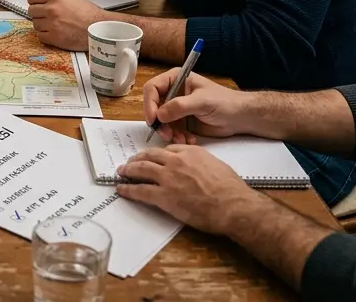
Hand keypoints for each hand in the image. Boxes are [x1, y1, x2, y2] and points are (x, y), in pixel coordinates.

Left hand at [27, 0, 100, 50]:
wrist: (100, 28)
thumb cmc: (89, 13)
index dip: (34, 1)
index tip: (37, 4)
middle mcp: (52, 10)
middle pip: (31, 11)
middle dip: (37, 14)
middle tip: (46, 17)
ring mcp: (52, 24)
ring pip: (35, 24)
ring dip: (42, 25)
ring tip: (54, 26)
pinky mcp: (54, 38)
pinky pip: (40, 36)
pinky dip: (45, 35)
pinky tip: (54, 33)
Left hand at [116, 146, 260, 234]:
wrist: (233, 205)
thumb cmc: (230, 189)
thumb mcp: (216, 166)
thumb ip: (202, 164)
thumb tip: (197, 169)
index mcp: (190, 152)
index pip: (166, 149)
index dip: (155, 154)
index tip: (151, 157)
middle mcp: (176, 161)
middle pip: (149, 155)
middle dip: (137, 159)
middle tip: (130, 162)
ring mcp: (168, 177)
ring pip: (141, 169)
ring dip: (128, 170)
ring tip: (122, 172)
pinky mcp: (164, 196)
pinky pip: (140, 190)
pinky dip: (128, 189)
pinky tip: (122, 189)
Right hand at [142, 68, 250, 143]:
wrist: (240, 117)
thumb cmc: (224, 102)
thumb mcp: (201, 101)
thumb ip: (179, 106)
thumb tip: (159, 115)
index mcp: (176, 79)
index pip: (152, 88)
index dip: (149, 103)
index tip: (153, 119)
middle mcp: (173, 93)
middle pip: (154, 106)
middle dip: (159, 122)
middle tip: (166, 133)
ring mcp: (177, 108)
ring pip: (161, 122)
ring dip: (168, 132)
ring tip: (181, 139)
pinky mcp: (182, 122)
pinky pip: (171, 131)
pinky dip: (177, 137)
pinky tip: (189, 140)